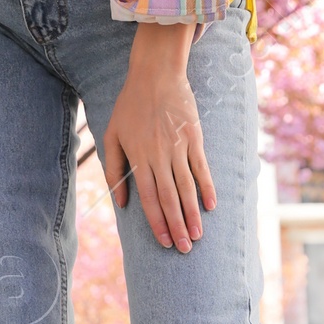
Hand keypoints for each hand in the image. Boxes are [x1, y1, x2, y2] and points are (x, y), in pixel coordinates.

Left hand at [102, 23, 215, 252]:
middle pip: (170, 198)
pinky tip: (211, 205)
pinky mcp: (194, 138)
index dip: (157, 223)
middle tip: (185, 249)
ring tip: (198, 235)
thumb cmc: (130, 105)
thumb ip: (113, 169)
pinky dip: (207, 187)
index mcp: (138, 157)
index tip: (165, 242)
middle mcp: (160, 156)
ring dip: (192, 214)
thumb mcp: (112, 135)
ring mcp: (179, 147)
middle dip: (177, 226)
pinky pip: (202, 168)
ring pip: (187, 187)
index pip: (149, 198)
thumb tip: (120, 202)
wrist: (155, 74)